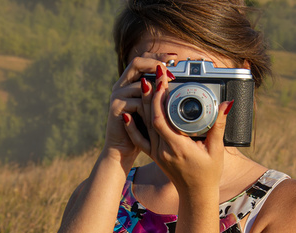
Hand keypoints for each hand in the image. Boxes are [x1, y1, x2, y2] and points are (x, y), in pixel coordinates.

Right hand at [103, 53, 176, 171]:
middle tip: (172, 72)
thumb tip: (179, 83)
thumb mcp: (152, 108)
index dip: (157, 56)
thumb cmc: (141, 129)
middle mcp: (121, 85)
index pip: (142, 59)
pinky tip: (157, 114)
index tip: (174, 57)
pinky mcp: (116, 107)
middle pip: (137, 62)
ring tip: (169, 96)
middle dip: (156, 64)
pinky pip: (136, 102)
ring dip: (156, 90)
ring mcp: (117, 95)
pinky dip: (148, 107)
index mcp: (130, 82)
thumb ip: (159, 94)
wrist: (123, 149)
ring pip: (140, 84)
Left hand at [122, 64, 234, 192]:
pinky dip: (133, 126)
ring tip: (145, 82)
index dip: (159, 97)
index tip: (163, 79)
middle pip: (151, 117)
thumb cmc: (209, 174)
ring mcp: (156, 153)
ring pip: (145, 124)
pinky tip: (128, 113)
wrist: (196, 195)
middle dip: (152, 93)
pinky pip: (140, 138)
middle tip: (155, 73)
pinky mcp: (154, 155)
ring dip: (145, 103)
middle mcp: (163, 150)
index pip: (161, 118)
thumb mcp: (216, 150)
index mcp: (177, 147)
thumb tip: (226, 104)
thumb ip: (219, 126)